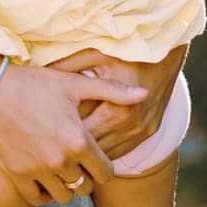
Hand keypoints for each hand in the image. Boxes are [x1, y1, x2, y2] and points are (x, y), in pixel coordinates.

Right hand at [0, 61, 146, 206]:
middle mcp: (61, 161)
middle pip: (87, 188)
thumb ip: (112, 91)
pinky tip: (42, 175)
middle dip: (86, 177)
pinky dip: (43, 192)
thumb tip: (144, 94)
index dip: (103, 166)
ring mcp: (37, 170)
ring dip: (66, 186)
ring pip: (64, 196)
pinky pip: (38, 199)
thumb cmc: (33, 83)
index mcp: (79, 141)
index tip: (94, 156)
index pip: (107, 174)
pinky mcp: (17, 175)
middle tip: (77, 161)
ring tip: (60, 168)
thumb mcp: (73, 83)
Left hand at [50, 44, 186, 159]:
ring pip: (108, 155)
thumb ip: (68, 66)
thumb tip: (40, 75)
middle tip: (48, 146)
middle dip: (71, 149)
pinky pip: (122, 150)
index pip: (82, 137)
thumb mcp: (95, 54)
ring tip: (63, 147)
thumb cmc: (126, 50)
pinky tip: (86, 144)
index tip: (41, 135)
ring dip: (88, 154)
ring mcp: (142, 132)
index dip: (60, 137)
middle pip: (94, 151)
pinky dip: (105, 149)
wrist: (166, 52)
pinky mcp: (149, 132)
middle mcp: (131, 127)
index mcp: (117, 111)